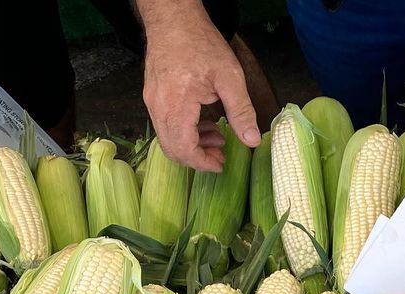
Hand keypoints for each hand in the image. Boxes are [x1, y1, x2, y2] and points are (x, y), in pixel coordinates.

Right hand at [139, 0, 260, 170]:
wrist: (173, 17)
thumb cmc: (200, 42)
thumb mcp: (229, 76)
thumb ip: (241, 111)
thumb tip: (252, 141)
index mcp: (176, 103)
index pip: (184, 148)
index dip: (203, 163)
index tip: (220, 164)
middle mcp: (158, 106)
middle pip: (173, 149)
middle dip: (198, 158)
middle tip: (221, 155)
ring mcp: (152, 102)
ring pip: (168, 139)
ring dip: (192, 146)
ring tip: (218, 137)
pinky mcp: (153, 97)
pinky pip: (166, 126)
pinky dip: (185, 133)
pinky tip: (205, 125)